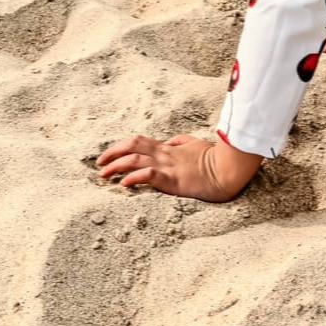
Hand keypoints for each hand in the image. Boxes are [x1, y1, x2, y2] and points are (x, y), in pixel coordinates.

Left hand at [96, 133, 262, 201]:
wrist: (227, 170)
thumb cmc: (213, 158)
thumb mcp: (194, 145)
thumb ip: (179, 143)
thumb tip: (168, 142)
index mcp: (168, 148)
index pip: (139, 142)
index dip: (120, 146)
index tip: (107, 155)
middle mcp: (165, 155)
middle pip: (132, 147)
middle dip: (112, 153)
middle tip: (99, 163)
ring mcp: (167, 166)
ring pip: (135, 160)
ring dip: (116, 166)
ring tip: (103, 175)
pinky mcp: (172, 180)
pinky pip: (149, 175)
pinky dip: (133, 178)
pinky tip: (123, 184)